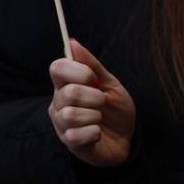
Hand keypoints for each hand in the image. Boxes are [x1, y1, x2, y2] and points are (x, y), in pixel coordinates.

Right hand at [47, 39, 136, 167]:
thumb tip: (72, 41)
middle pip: (69, 92)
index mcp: (66, 85)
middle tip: (101, 103)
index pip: (57, 67)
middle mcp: (58, 103)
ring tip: (99, 118)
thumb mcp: (110, 84)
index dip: (78, 71)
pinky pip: (77, 134)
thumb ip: (92, 65)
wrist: (126, 138)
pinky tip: (97, 132)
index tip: (93, 79)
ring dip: (95, 116)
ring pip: (71, 114)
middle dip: (95, 97)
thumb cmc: (115, 110)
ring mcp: (61, 124)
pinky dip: (94, 132)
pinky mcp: (69, 142)